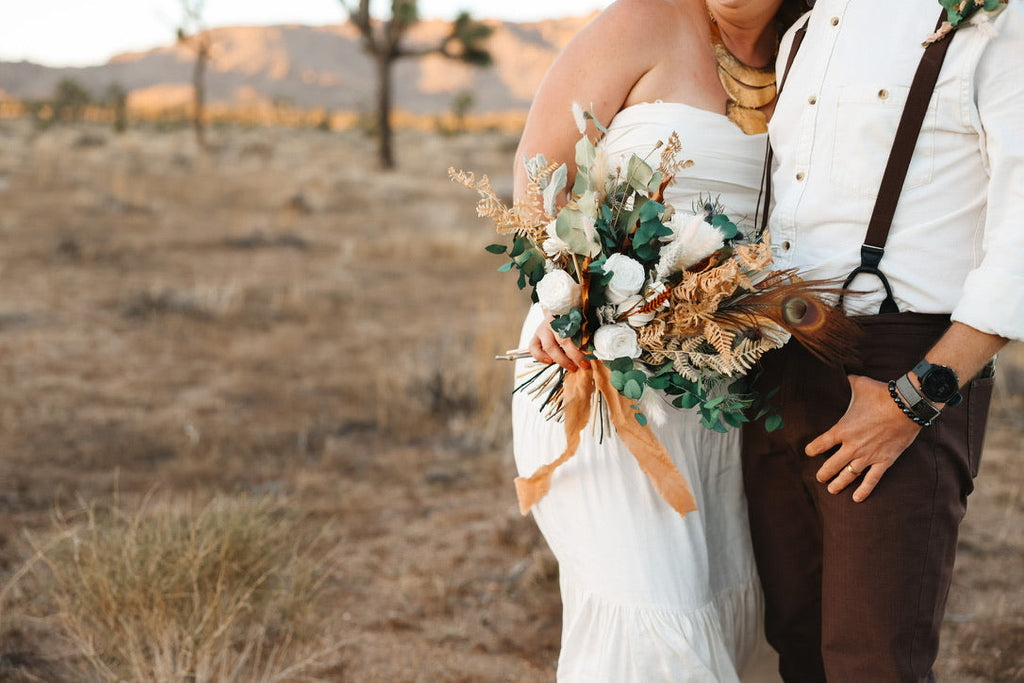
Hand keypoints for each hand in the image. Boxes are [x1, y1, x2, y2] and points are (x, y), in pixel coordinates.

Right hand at [528, 314, 589, 371]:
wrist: (557, 306)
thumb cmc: (570, 316)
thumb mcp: (580, 319)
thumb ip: (585, 330)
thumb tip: (594, 346)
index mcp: (566, 316)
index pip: (575, 331)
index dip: (583, 345)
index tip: (591, 354)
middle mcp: (553, 323)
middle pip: (564, 340)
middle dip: (575, 356)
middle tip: (584, 365)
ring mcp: (543, 329)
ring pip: (549, 346)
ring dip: (561, 359)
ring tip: (572, 367)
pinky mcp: (535, 335)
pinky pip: (534, 348)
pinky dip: (541, 357)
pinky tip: (550, 362)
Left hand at [805, 374, 920, 501]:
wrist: (907, 405)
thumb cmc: (881, 394)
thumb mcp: (859, 384)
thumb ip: (848, 381)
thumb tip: (843, 370)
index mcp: (842, 429)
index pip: (820, 444)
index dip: (812, 450)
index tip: (808, 453)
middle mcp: (852, 446)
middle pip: (831, 465)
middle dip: (823, 473)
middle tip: (819, 477)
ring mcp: (868, 456)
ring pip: (848, 476)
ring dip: (838, 484)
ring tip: (831, 489)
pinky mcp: (884, 461)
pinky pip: (872, 480)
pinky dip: (864, 490)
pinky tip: (857, 499)